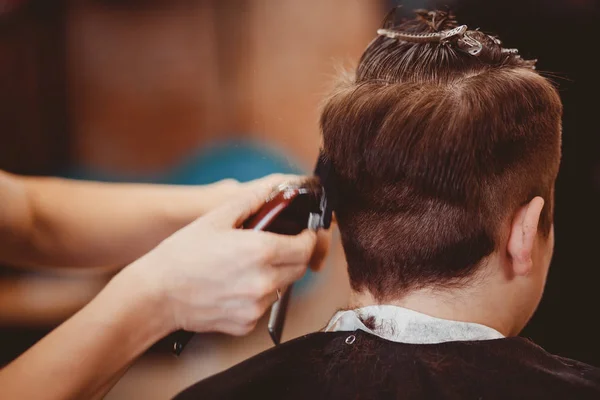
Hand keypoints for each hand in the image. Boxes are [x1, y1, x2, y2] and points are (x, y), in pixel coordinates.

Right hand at [125, 179, 325, 335]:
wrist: (156, 295)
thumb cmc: (181, 256)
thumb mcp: (215, 219)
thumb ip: (249, 202)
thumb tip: (270, 191)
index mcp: (261, 251)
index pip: (305, 247)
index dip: (308, 238)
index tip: (303, 233)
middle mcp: (264, 281)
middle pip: (299, 268)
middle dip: (294, 255)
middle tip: (277, 246)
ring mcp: (256, 306)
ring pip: (282, 287)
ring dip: (276, 275)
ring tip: (248, 266)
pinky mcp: (246, 323)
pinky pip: (263, 306)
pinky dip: (257, 295)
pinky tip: (235, 285)